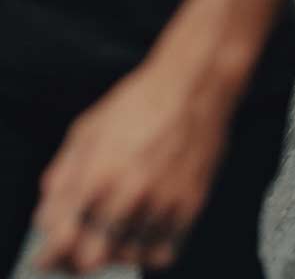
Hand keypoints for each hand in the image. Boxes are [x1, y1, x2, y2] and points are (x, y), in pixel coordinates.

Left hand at [33, 59, 232, 273]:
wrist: (196, 84)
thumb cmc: (143, 99)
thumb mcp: (88, 128)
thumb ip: (64, 174)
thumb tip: (51, 210)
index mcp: (97, 174)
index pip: (61, 241)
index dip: (50, 254)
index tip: (48, 253)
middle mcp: (130, 195)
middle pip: (92, 260)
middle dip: (79, 255)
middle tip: (81, 242)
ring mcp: (163, 202)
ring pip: (128, 257)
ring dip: (115, 250)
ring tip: (113, 232)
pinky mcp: (191, 204)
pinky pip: (163, 252)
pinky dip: (149, 249)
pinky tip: (143, 231)